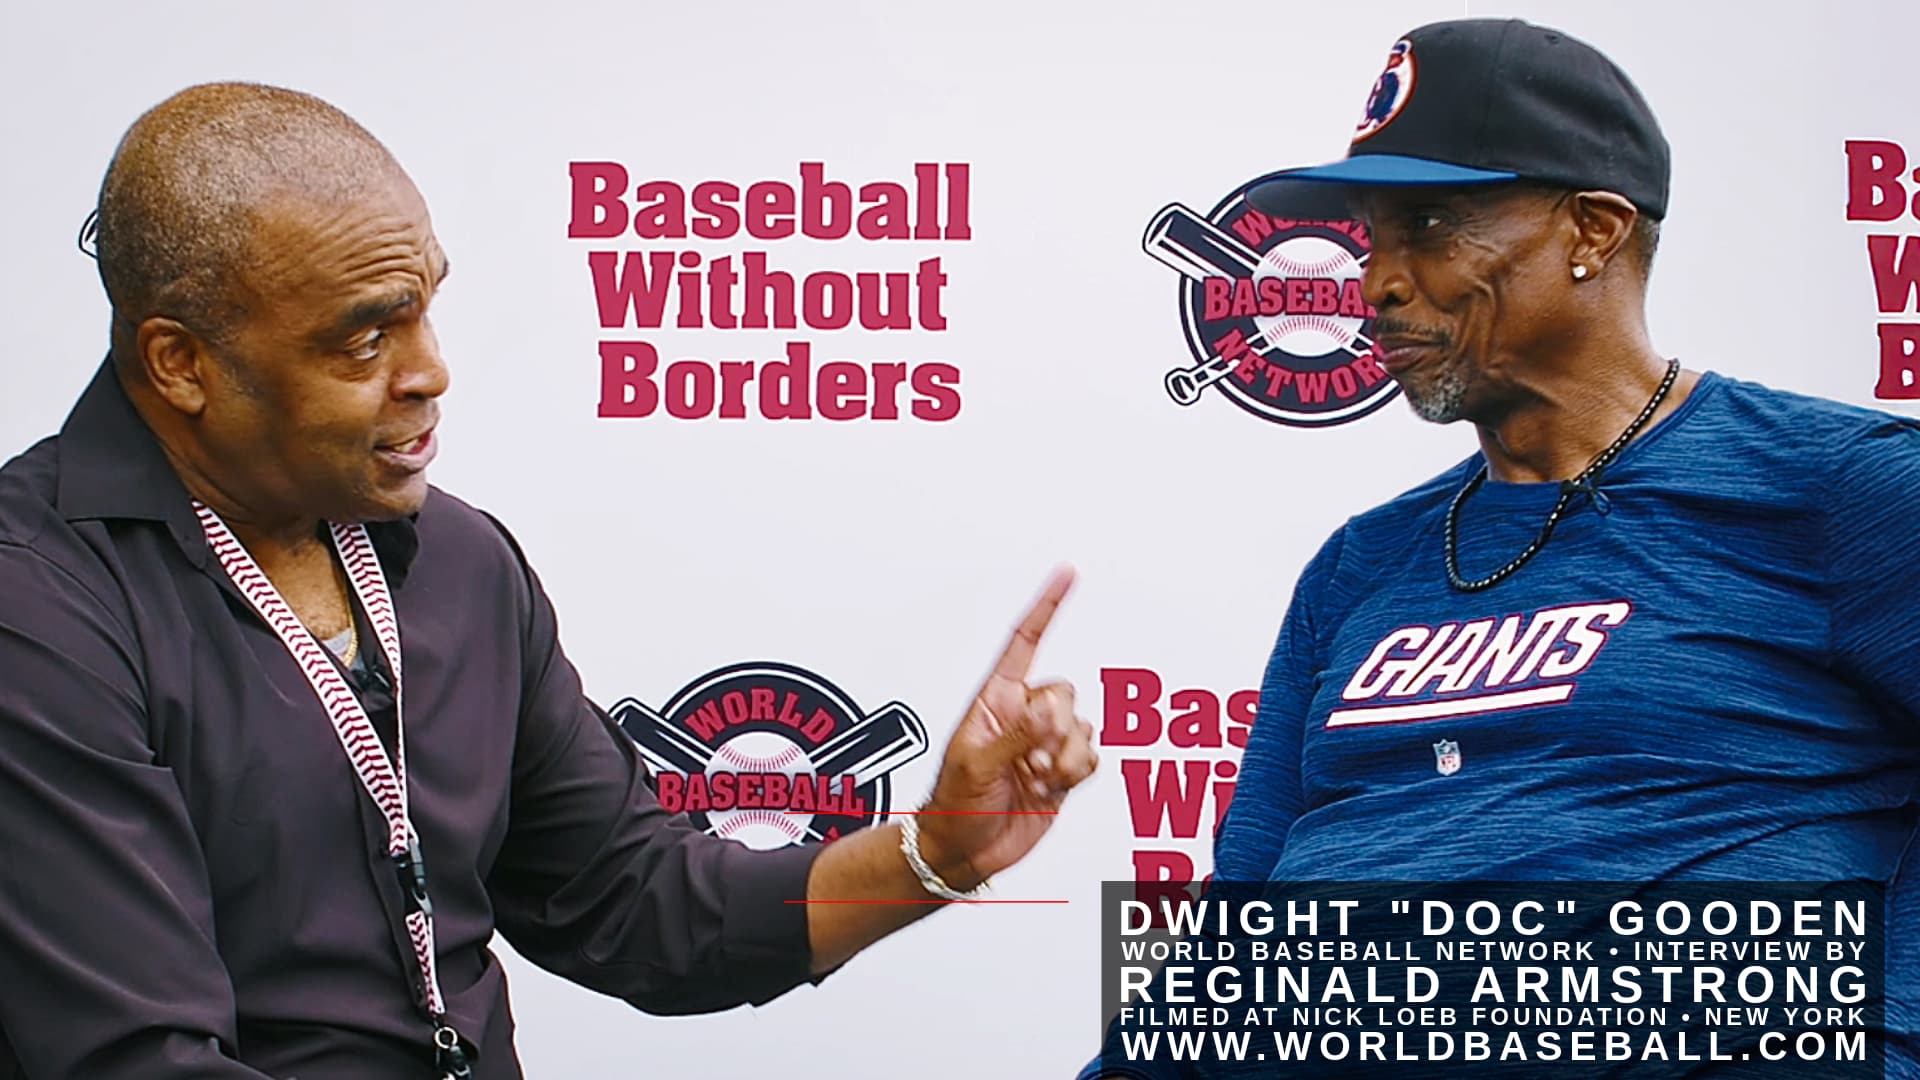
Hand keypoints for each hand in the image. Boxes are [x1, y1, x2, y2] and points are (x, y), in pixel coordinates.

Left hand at [915, 567, 1097, 885]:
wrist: (963, 850)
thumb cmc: (952, 804)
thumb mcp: (974, 763)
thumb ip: (1016, 733)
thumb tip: (1049, 709)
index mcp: (995, 700)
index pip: (1024, 643)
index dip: (1046, 607)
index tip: (1067, 573)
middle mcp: (1023, 716)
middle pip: (1065, 692)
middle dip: (1053, 727)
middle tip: (1026, 758)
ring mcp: (1045, 744)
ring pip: (1083, 728)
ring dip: (1062, 757)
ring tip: (1031, 777)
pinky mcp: (1062, 772)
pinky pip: (1091, 756)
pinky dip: (1076, 772)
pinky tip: (1048, 787)